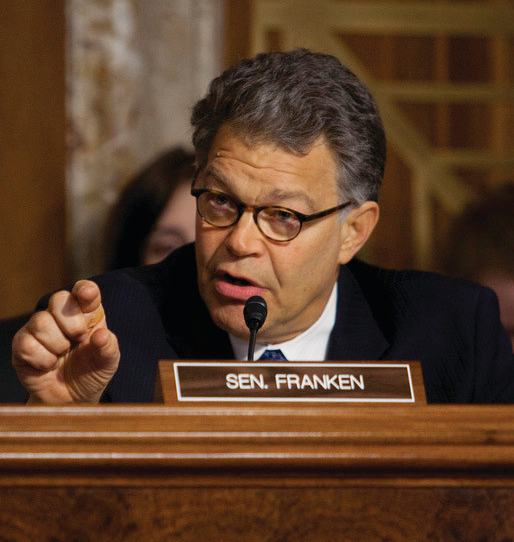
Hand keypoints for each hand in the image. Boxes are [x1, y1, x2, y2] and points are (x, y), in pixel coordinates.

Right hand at [12, 280, 119, 403]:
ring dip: (57, 344)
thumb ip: (108, 348)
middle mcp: (62, 316)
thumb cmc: (92, 373)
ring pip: (41, 321)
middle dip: (72, 323)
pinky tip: (48, 366)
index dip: (84, 290)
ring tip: (62, 356)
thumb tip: (102, 336)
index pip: (84, 291)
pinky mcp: (22, 346)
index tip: (87, 294)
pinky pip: (26, 344)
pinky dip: (42, 359)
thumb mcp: (108, 362)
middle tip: (78, 340)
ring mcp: (39, 329)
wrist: (72, 399)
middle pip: (59, 298)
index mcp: (88, 314)